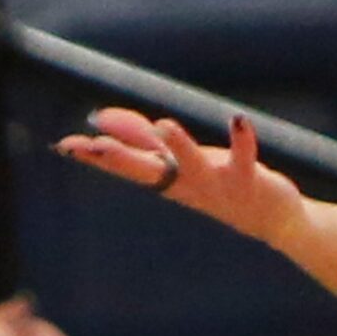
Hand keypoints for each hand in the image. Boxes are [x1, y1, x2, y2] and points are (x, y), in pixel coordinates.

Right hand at [55, 109, 308, 249]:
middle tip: (92, 145)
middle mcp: (186, 183)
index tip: (65, 146)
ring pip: (194, 165)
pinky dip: (242, 140)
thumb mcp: (176, 161)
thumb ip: (140, 139)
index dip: (96, 157)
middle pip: (148, 170)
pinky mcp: (247, 179)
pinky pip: (244, 159)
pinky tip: (238, 119)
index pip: (125, 165)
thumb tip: (101, 116)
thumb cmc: (218, 182)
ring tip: (164, 124)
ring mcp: (216, 183)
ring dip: (180, 146)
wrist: (271, 218)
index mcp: (166, 178)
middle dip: (120, 157)